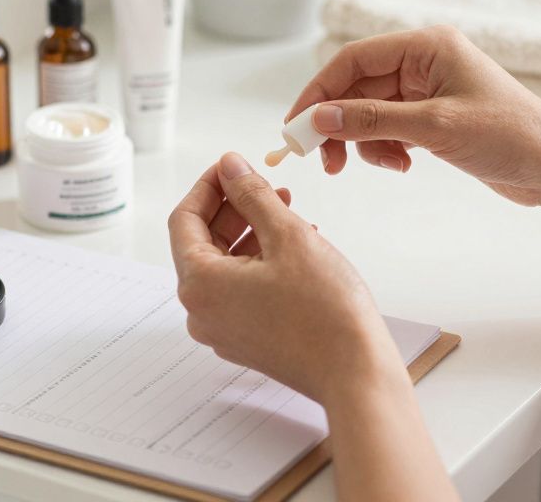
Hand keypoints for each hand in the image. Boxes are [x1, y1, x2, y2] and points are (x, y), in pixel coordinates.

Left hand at [168, 152, 405, 403]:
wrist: (356, 374)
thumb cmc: (325, 311)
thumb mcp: (288, 235)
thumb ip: (252, 194)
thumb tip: (230, 165)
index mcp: (199, 284)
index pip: (184, 220)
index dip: (208, 186)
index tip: (232, 166)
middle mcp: (201, 312)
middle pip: (202, 244)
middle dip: (233, 208)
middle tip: (265, 184)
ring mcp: (222, 330)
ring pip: (224, 266)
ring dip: (250, 233)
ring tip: (288, 211)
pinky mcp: (246, 340)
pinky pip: (240, 290)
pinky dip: (259, 262)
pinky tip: (295, 246)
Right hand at [288, 26, 540, 206]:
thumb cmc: (510, 136)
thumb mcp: (434, 128)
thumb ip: (372, 121)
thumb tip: (318, 118)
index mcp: (427, 46)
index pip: (353, 60)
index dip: (318, 92)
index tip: (296, 127)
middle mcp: (424, 62)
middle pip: (356, 87)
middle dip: (339, 124)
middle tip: (324, 161)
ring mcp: (428, 90)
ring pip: (368, 112)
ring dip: (364, 141)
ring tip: (386, 166)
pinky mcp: (434, 117)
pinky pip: (388, 128)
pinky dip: (384, 148)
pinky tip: (402, 165)